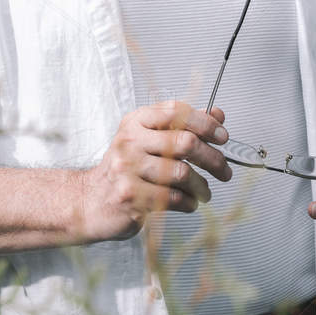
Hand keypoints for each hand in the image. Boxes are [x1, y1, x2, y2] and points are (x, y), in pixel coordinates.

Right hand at [74, 99, 231, 243]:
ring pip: (182, 174)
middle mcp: (130, 142)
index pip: (177, 111)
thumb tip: (218, 115)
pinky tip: (189, 203)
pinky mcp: (131, 196)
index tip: (223, 137)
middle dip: (213, 158)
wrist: (91, 200)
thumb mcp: (149, 140)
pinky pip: (174, 198)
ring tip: (205, 192)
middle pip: (185, 142)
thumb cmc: (125, 170)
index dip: (205, 122)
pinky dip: (189, 203)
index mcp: (136, 122)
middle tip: (224, 170)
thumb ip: (183, 126)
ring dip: (202, 186)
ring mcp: (128, 169)